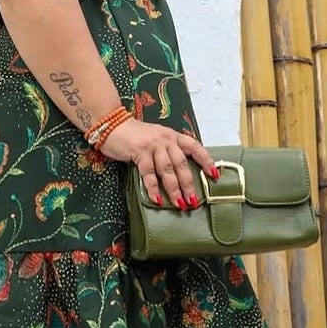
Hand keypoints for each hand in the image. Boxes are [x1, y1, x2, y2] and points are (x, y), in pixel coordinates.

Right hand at [101, 118, 218, 209]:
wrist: (112, 124)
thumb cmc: (135, 135)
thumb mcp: (157, 138)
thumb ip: (168, 151)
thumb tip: (180, 173)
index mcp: (173, 136)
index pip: (195, 147)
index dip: (206, 161)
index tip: (214, 175)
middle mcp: (166, 140)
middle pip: (181, 164)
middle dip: (188, 184)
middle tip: (193, 201)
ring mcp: (153, 145)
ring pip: (167, 170)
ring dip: (174, 189)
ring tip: (179, 204)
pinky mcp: (139, 152)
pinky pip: (148, 174)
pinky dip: (153, 188)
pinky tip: (157, 199)